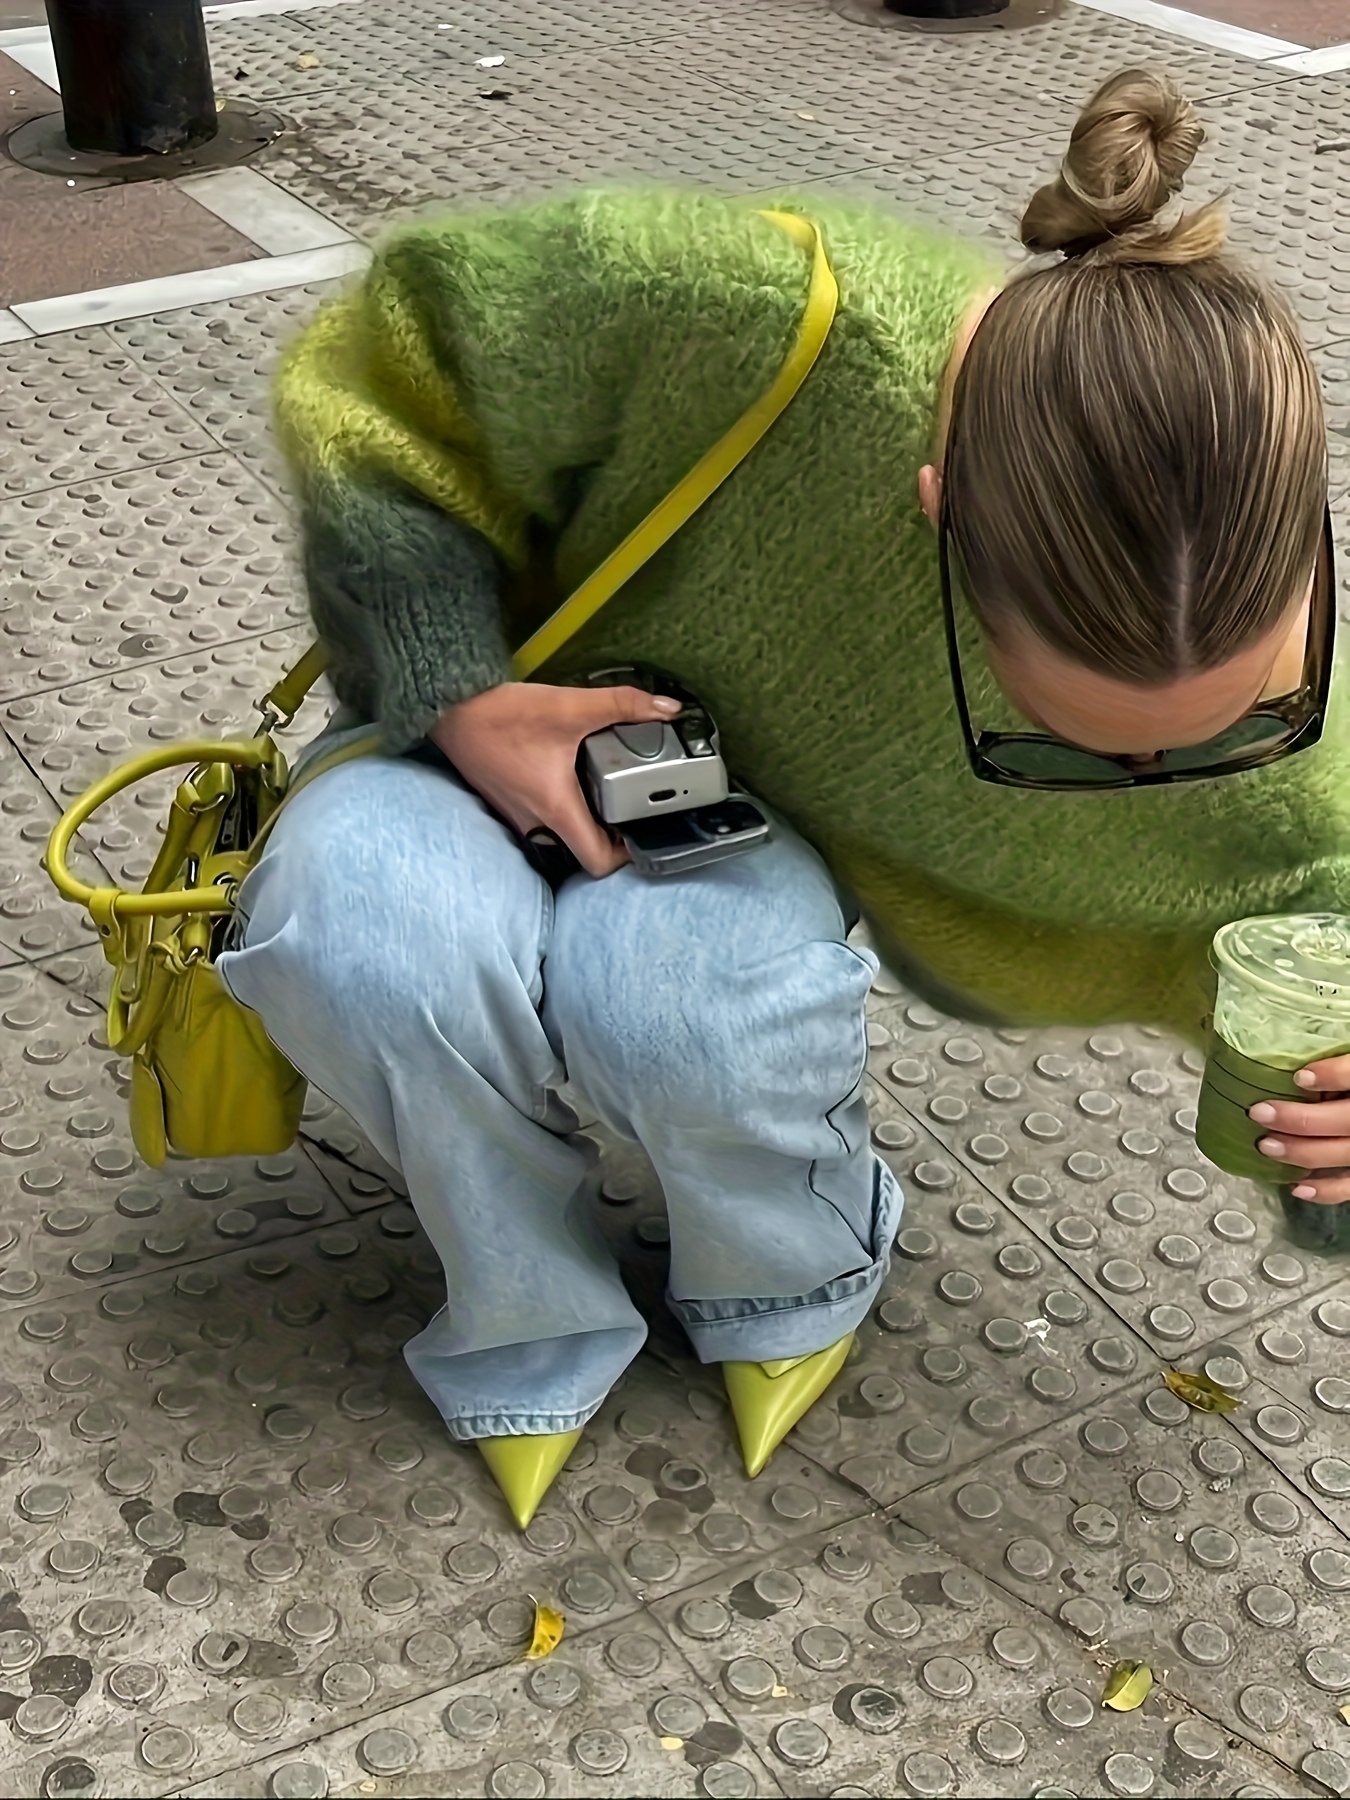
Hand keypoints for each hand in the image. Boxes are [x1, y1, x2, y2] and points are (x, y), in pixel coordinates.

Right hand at [432, 680, 680, 878]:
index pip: (598, 863)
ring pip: (561, 836)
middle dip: (609, 837)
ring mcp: (518, 817)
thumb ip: (622, 705)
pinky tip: (571, 779)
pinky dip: (561, 809)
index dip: (627, 857)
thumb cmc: (502, 715)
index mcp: (557, 811)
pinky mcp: (507, 803)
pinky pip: (541, 821)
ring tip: (605, 793)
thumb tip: (669, 707)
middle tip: (630, 809)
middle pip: (582, 851)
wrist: (448, 709)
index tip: (641, 833)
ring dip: (584, 822)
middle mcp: (536, 824)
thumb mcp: (569, 706)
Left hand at [1250, 1056, 1349, 1202]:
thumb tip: (1304, 1041)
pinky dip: (1326, 1191)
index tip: (1300, 1077)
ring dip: (1302, 1153)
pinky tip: (1296, 1186)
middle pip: (1345, 1120)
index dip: (1333, 1075)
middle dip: (1299, 1119)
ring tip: (1266, 1145)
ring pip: (1344, 1154)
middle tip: (1260, 1112)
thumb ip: (1342, 1053)